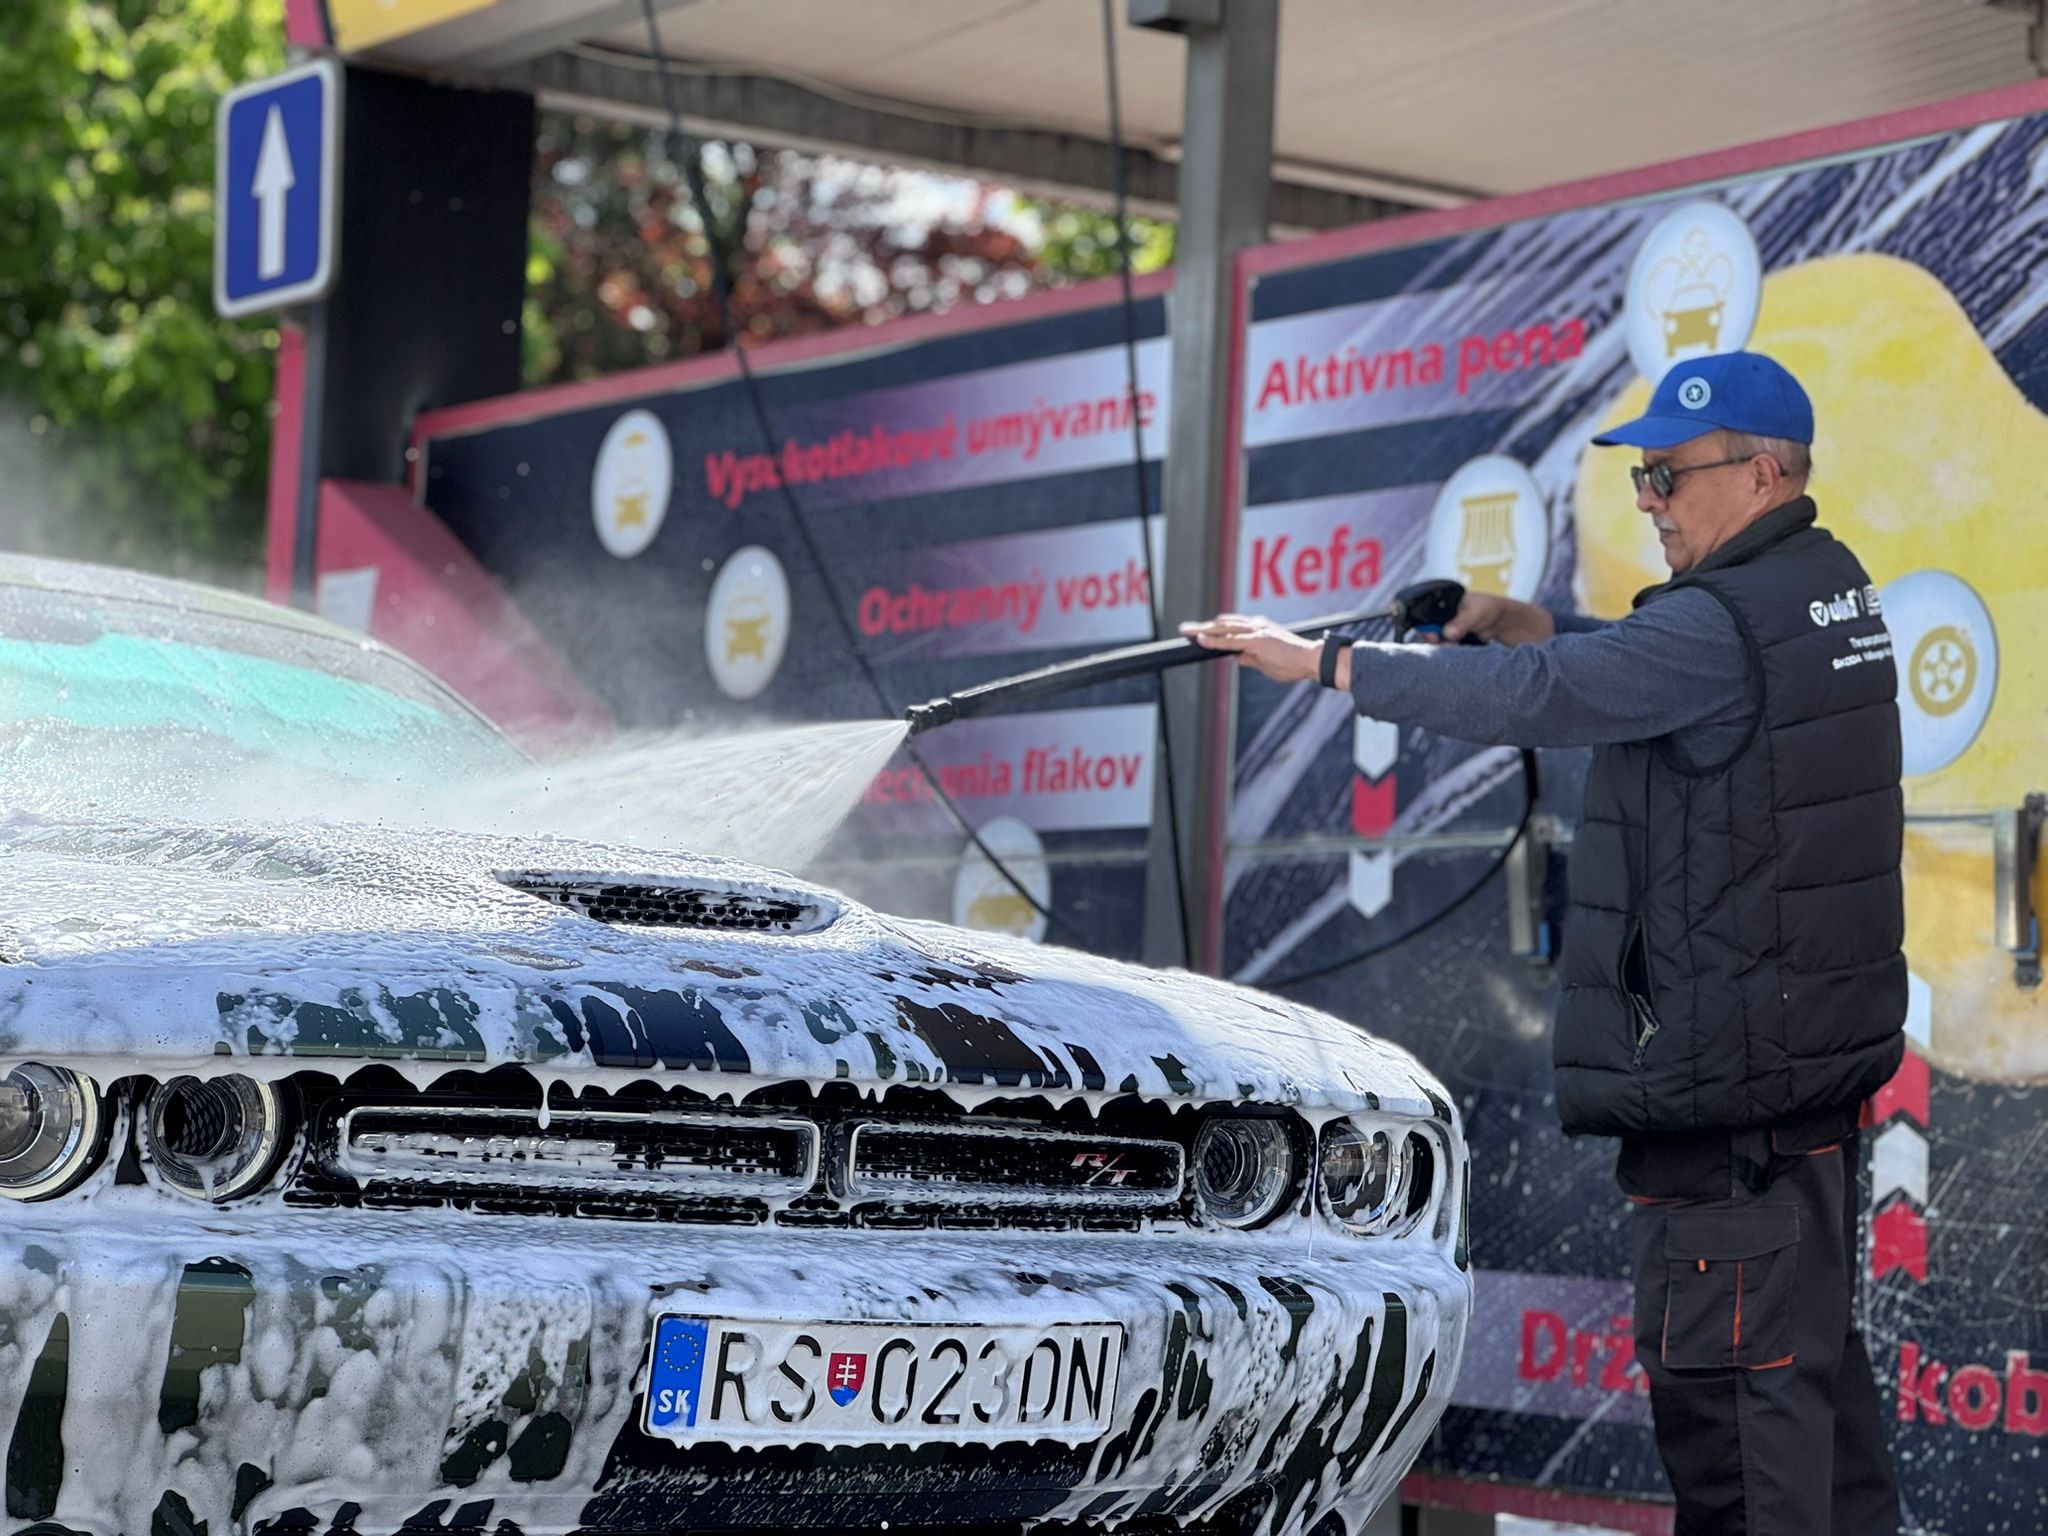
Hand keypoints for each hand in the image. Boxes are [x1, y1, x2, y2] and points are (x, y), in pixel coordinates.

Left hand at [1179, 614, 1324, 684]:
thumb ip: (1249, 658)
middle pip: (1223, 625)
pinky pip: (1230, 641)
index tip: (1197, 631)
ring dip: (1203, 631)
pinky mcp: (1256, 642)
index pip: (1230, 626)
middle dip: (1202, 627)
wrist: (1311, 660)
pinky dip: (1214, 640)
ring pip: (1223, 629)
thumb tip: (1233, 658)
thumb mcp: (1265, 661)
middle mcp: (1255, 626)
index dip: (1213, 629)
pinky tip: (1201, 640)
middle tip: (1184, 629)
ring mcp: (1256, 632)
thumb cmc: (1292, 662)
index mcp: (1258, 628)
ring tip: (1186, 632)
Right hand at [1434, 592, 1554, 646]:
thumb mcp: (1475, 611)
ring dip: (1447, 650)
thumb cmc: (1488, 608)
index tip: (1434, 638)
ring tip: (1459, 647)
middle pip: (1429, 637)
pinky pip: (1449, 654)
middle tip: (1451, 644)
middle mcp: (1440, 622)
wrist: (1504, 622)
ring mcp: (1447, 636)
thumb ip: (1461, 621)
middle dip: (1438, 643)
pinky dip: (1454, 655)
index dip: (1427, 631)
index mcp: (1440, 608)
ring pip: (1439, 647)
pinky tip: (1462, 653)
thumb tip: (1447, 633)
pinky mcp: (1454, 647)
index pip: (1424, 620)